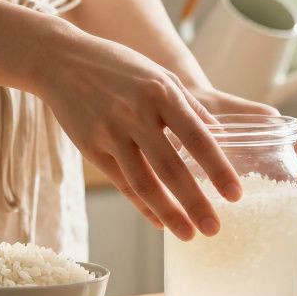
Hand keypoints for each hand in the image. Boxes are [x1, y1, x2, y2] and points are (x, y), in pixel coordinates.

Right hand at [33, 27, 241, 240]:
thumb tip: (217, 135)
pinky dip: (142, 205)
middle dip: (195, 203)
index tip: (235, 195)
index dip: (218, 169)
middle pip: (171, 168)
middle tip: (214, 228)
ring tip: (188, 234)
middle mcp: (135, 114)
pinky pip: (121, 183)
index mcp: (161, 93)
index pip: (197, 138)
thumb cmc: (119, 66)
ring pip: (143, 183)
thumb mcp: (159, 75)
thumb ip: (189, 105)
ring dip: (168, 214)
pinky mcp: (91, 148)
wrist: (62, 61)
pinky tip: (159, 221)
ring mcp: (110, 133)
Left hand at [188, 87, 296, 248]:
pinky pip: (268, 199)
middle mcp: (271, 149)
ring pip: (288, 192)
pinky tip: (276, 236)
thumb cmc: (199, 106)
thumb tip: (242, 139)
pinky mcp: (247, 179)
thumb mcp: (212, 112)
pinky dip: (276, 216)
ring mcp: (261, 166)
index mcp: (269, 130)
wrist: (183, 109)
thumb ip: (223, 124)